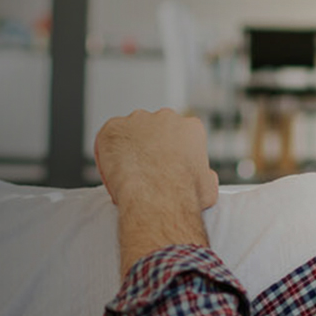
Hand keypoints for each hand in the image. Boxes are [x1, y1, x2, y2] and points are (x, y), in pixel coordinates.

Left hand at [93, 109, 218, 210]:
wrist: (157, 199)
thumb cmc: (184, 195)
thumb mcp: (208, 187)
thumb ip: (205, 175)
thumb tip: (205, 177)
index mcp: (191, 127)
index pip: (180, 133)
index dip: (172, 150)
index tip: (166, 165)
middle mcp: (165, 117)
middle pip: (155, 128)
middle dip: (151, 145)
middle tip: (145, 168)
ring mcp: (138, 120)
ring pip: (131, 131)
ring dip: (129, 146)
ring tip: (128, 171)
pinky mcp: (114, 128)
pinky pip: (108, 136)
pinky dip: (108, 150)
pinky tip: (112, 167)